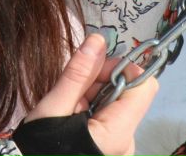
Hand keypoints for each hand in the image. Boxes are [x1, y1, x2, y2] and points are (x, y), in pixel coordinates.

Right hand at [21, 33, 157, 155]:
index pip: (144, 86)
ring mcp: (122, 146)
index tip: (93, 70)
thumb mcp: (54, 108)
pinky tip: (75, 119)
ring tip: (70, 109)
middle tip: (73, 92)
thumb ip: (78, 74)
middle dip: (102, 83)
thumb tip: (98, 40)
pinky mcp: (113, 148)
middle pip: (129, 93)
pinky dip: (95, 111)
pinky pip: (112, 118)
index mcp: (118, 132)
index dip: (121, 69)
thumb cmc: (40, 146)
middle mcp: (128, 141)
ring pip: (119, 104)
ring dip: (95, 97)